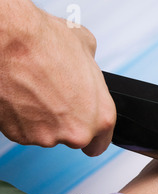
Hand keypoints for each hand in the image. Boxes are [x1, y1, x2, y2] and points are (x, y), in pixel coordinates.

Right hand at [0, 1, 115, 156]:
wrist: (7, 41)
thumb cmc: (45, 44)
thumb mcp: (87, 49)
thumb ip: (93, 73)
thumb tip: (88, 71)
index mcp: (101, 116)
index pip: (101, 142)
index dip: (94, 135)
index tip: (87, 128)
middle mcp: (77, 132)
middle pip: (74, 137)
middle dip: (67, 121)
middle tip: (57, 96)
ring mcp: (47, 136)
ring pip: (48, 134)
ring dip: (44, 119)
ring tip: (37, 91)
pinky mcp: (20, 135)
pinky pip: (25, 131)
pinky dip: (23, 118)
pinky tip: (23, 95)